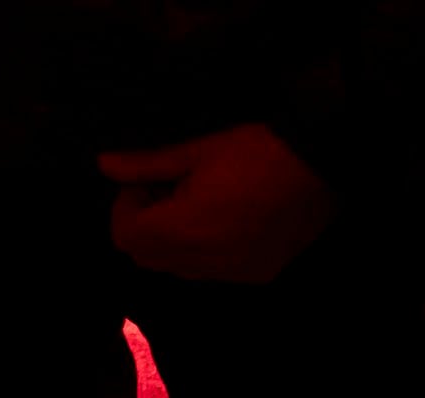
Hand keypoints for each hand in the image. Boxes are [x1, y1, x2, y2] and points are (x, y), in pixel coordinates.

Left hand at [97, 123, 334, 284]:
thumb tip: (103, 165)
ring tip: (194, 201)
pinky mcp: (259, 274)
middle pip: (147, 257)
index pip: (125, 237)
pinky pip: (210, 272)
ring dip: (171, 240)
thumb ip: (145, 164)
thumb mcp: (196, 151)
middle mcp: (207, 261)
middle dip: (144, 224)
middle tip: (165, 188)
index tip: (146, 180)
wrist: (321, 166)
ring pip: (178, 269)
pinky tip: (220, 218)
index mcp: (186, 229)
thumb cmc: (255, 151)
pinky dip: (200, 252)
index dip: (126, 206)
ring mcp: (235, 272)